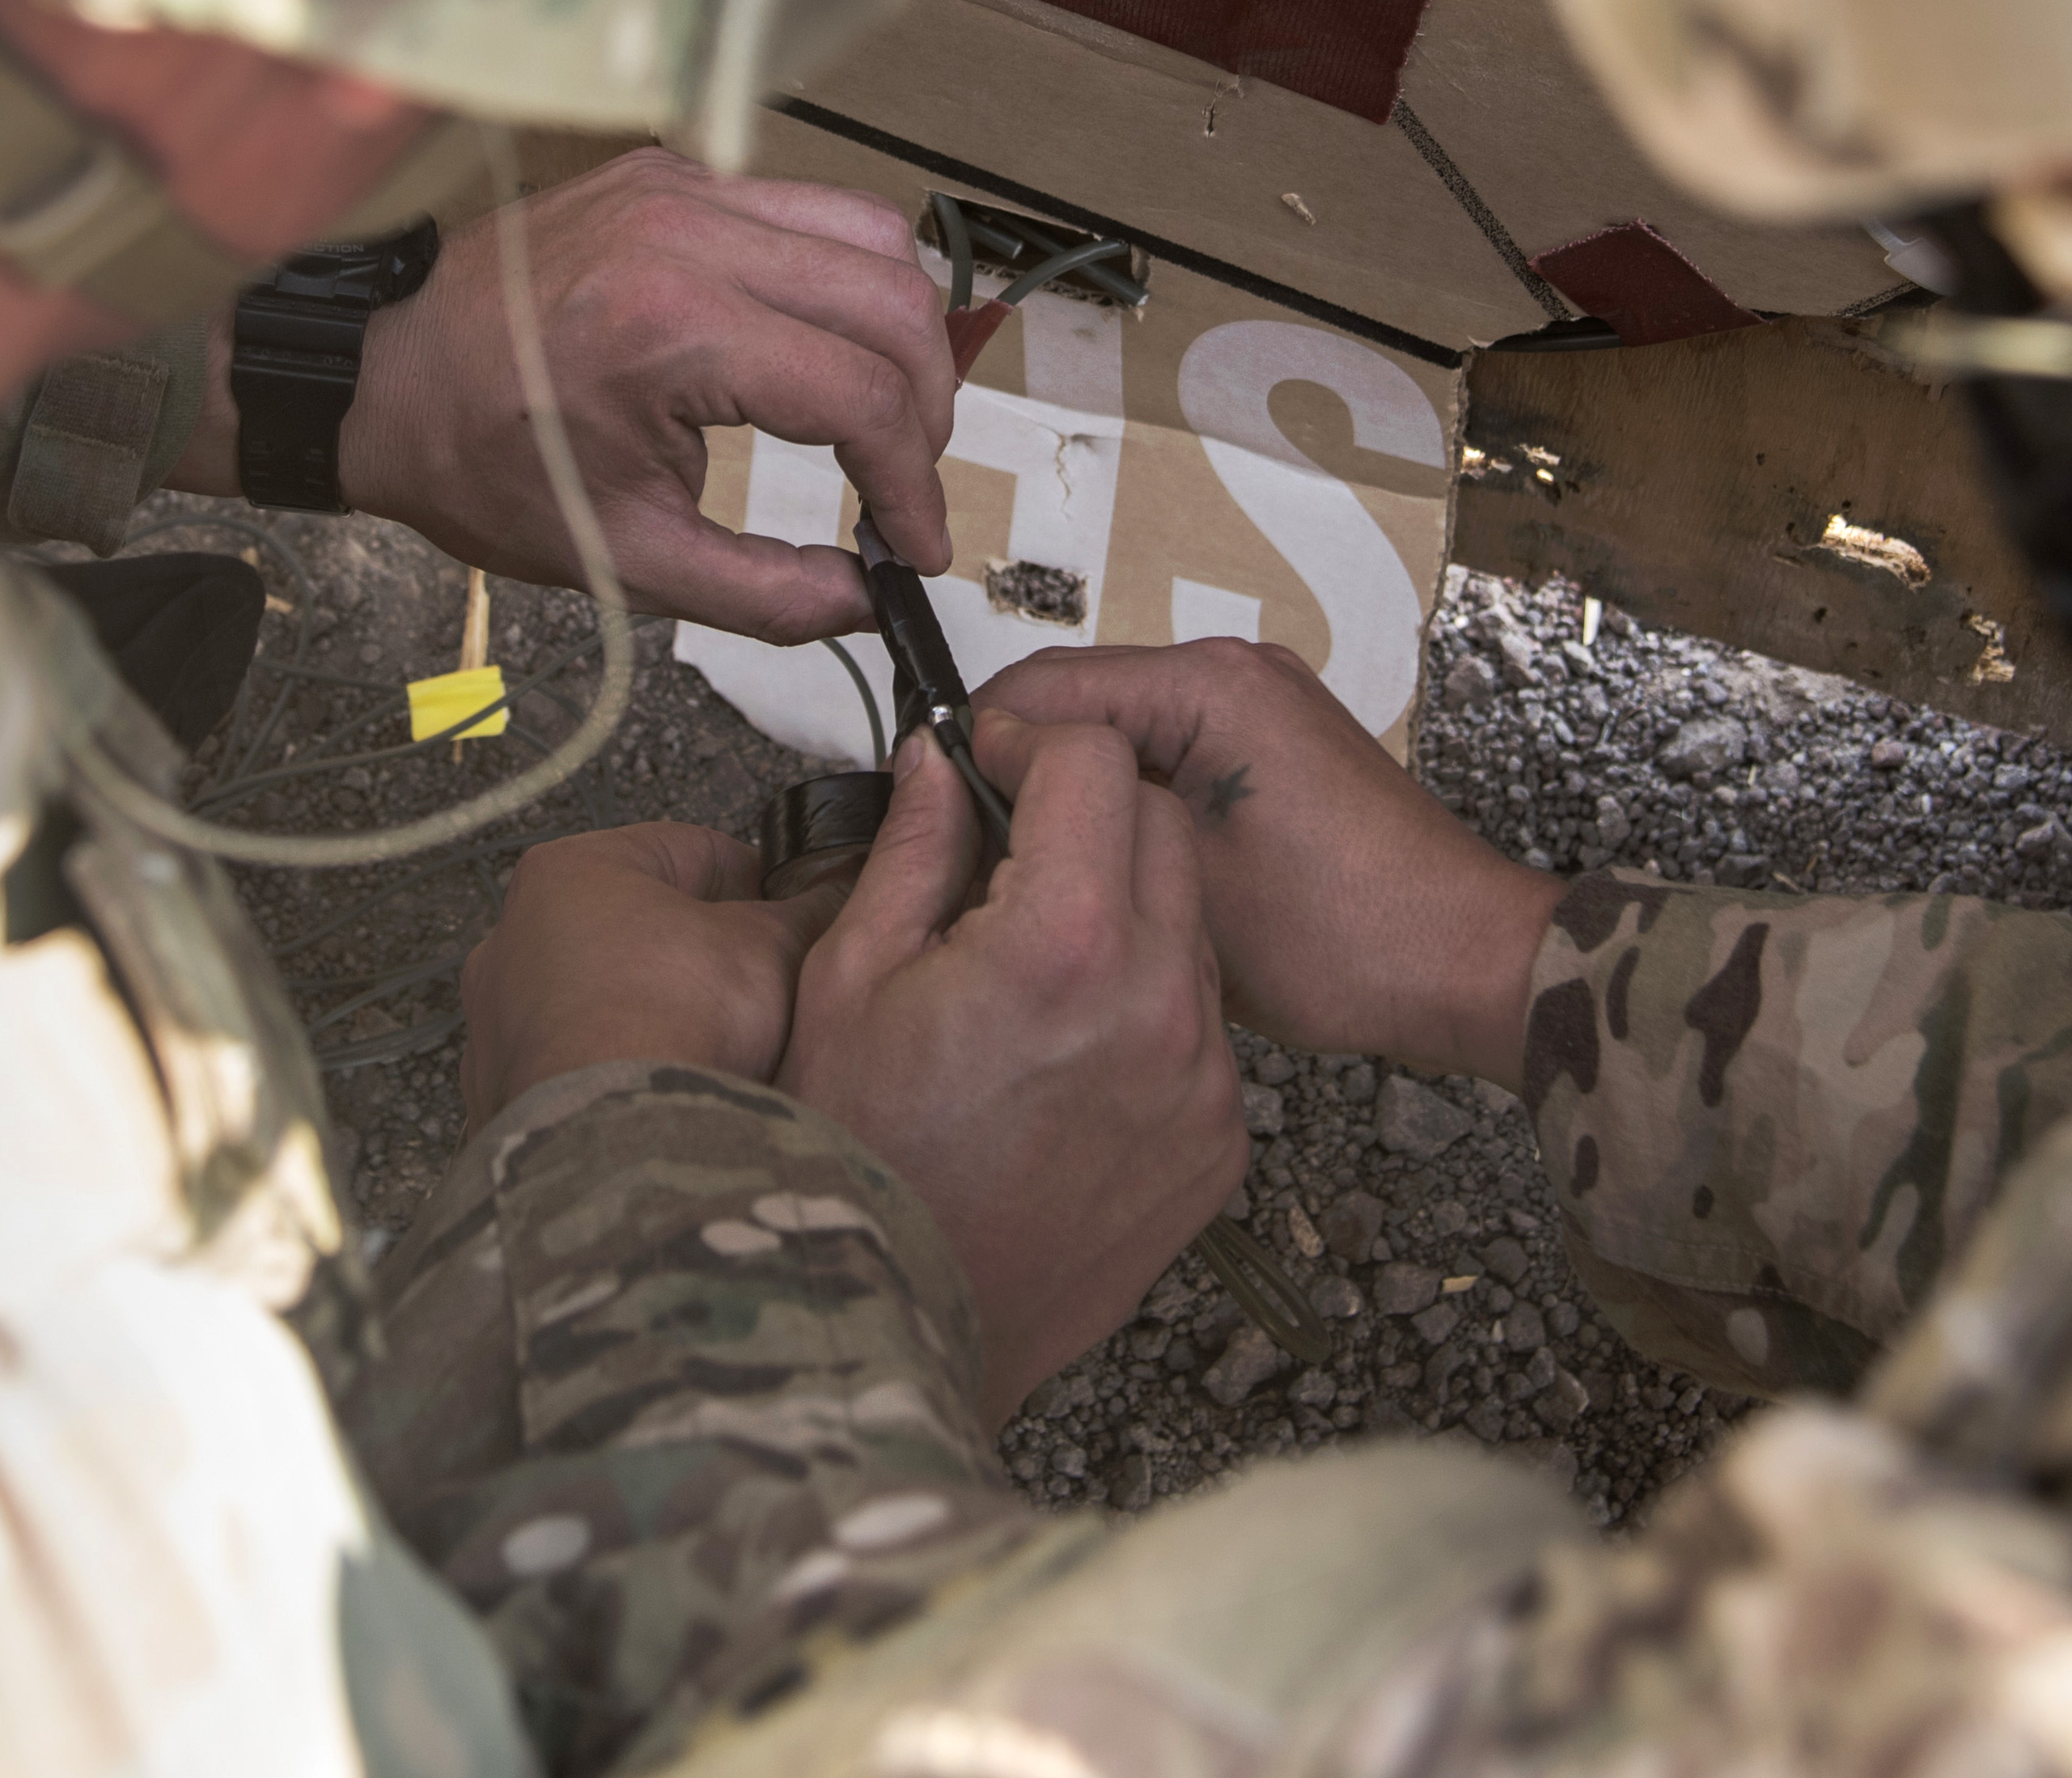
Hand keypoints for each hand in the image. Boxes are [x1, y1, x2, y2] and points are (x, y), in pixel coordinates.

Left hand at [179, 147, 958, 641]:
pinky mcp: (678, 172)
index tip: (916, 548)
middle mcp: (689, 234)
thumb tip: (868, 602)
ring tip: (875, 415)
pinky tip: (813, 351)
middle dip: (928, 408)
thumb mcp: (623, 560)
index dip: (914, 484)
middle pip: (897, 301)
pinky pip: (813, 210)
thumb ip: (763, 595)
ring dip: (902, 334)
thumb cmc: (479, 460)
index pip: (863, 395)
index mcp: (669, 330)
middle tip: (902, 484)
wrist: (374, 370)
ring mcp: (686, 186)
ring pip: (875, 235)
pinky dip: (843, 284)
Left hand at [457, 822, 845, 1130]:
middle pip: (636, 927)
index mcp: (571, 871)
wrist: (616, 1141)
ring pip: (602, 999)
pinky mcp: (500, 1090)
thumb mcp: (772, 946)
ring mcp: (496, 1021)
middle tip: (762, 980)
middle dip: (701, 951)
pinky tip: (667, 1089)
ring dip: (657, 1011)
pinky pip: (577, 1066)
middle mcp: (513, 937)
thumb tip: (837, 892)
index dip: (756, 879)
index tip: (791, 909)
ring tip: (719, 1044)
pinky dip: (619, 1071)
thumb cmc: (676, 1018)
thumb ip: (808, 910)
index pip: (688, 850)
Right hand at [780, 727, 1243, 1426]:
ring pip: (1187, 925)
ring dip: (1121, 913)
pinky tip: (1063, 1056)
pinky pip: (1199, 1028)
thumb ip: (914, 849)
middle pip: (1159, 826)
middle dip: (1088, 813)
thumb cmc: (854, 1163)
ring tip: (1029, 973)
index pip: (1096, 761)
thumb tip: (941, 763)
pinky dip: (1144, 1012)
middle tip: (1008, 853)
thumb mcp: (849, 979)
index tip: (995, 761)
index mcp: (1061, 943)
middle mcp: (1157, 1001)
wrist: (895, 1328)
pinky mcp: (1222, 1141)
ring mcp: (1202, 1078)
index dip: (1036, 743)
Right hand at [974, 640, 1563, 1090]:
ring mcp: (1261, 711)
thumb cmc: (1346, 937)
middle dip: (1024, 777)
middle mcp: (1236, 673)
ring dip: (1076, 800)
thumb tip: (980, 794)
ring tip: (1034, 877)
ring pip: (1121, 740)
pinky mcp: (1275, 755)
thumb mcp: (1182, 888)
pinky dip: (1130, 811)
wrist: (1468, 966)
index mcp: (1208, 684)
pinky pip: (1172, 762)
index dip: (975, 751)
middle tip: (971, 863)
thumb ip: (1078, 827)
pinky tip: (1109, 878)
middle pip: (1079, 705)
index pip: (1042, 685)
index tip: (932, 822)